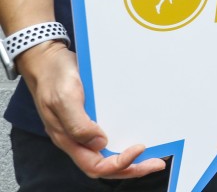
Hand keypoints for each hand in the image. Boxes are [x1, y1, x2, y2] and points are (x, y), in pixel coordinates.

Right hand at [20, 42, 165, 179]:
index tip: (140, 148)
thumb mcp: (63, 98)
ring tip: (154, 156)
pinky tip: (141, 136)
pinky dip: (126, 141)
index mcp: (69, 139)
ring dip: (132, 160)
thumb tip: (100, 143)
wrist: (48, 59)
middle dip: (132, 168)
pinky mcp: (92, 117)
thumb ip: (78, 124)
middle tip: (157, 164)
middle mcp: (78, 139)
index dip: (118, 163)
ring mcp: (85, 129)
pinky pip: (111, 137)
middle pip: (105, 165)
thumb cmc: (54, 77)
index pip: (95, 165)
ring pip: (109, 155)